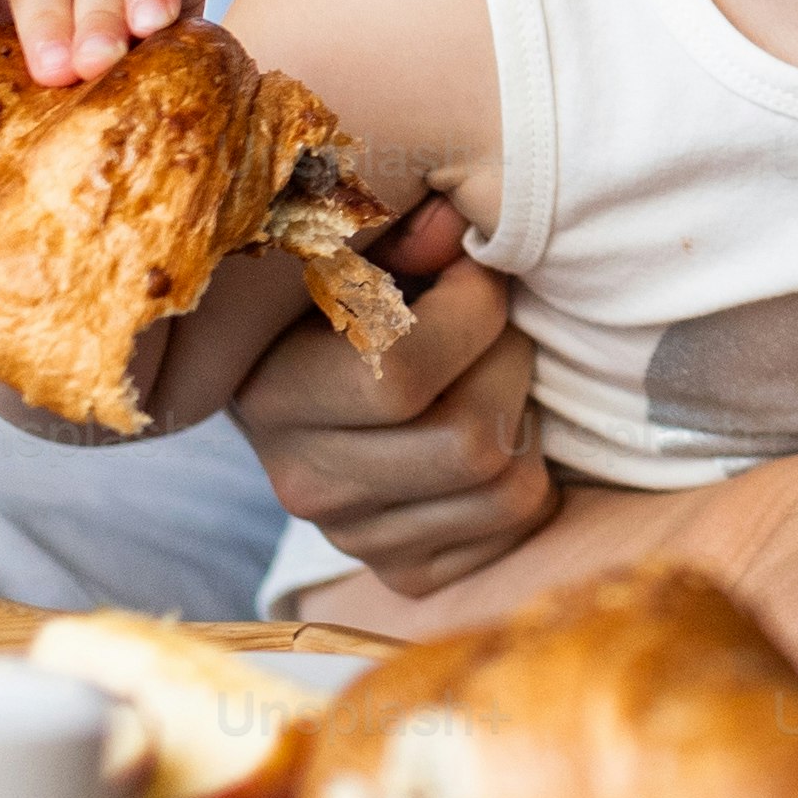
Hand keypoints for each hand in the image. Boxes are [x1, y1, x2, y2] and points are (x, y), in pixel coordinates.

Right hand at [223, 195, 551, 598]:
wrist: (331, 370)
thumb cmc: (360, 287)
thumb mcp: (365, 243)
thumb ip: (403, 226)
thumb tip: (452, 225)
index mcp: (273, 393)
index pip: (401, 374)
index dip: (471, 310)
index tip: (472, 272)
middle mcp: (300, 482)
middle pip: (471, 443)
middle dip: (508, 366)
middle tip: (497, 330)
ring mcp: (353, 537)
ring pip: (507, 491)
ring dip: (524, 420)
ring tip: (492, 376)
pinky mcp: (404, 573)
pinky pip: (514, 528)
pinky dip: (525, 473)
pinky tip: (490, 430)